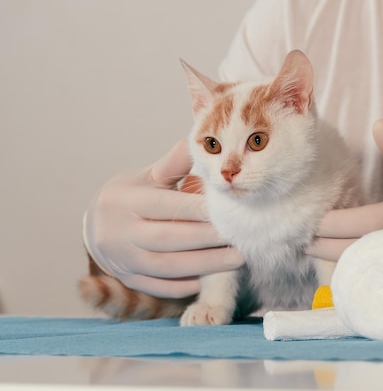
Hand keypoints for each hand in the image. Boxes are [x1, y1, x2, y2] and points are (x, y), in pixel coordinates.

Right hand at [82, 140, 243, 297]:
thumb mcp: (146, 177)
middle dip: (206, 239)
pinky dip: (185, 285)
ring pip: (166, 266)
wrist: (96, 228)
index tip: (227, 210)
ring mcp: (122, 260)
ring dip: (204, 265)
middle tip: (238, 238)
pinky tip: (211, 278)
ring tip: (236, 260)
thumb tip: (195, 144)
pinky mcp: (128, 280)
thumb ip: (172, 165)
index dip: (197, 209)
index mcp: (124, 200)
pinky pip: (160, 286)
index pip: (165, 205)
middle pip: (167, 238)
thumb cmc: (131, 197)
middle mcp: (119, 232)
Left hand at [309, 119, 382, 260]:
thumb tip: (378, 125)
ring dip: (330, 259)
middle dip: (322, 245)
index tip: (309, 218)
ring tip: (305, 245)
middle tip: (295, 234)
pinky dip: (348, 270)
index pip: (367, 223)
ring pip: (361, 270)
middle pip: (356, 252)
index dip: (334, 223)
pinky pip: (372, 278)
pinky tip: (330, 258)